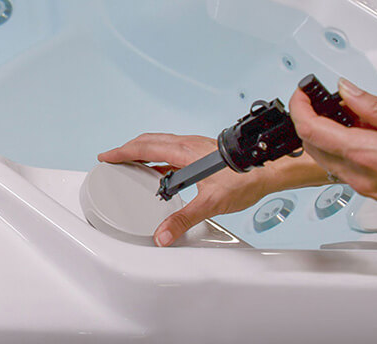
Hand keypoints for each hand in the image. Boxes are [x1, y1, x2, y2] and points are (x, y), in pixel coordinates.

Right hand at [98, 134, 289, 245]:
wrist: (270, 169)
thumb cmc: (246, 178)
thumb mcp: (210, 203)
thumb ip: (183, 220)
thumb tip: (164, 235)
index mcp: (183, 151)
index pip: (144, 148)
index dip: (121, 152)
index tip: (106, 156)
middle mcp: (187, 144)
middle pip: (149, 141)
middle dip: (127, 149)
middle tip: (113, 158)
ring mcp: (195, 146)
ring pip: (161, 143)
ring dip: (143, 152)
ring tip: (131, 164)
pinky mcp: (202, 152)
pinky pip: (172, 150)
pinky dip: (158, 157)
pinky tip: (160, 172)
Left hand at [289, 78, 376, 223]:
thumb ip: (376, 107)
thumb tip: (347, 90)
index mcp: (369, 155)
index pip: (311, 129)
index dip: (299, 107)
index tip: (301, 92)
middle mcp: (360, 175)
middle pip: (310, 144)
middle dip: (307, 118)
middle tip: (317, 98)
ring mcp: (364, 187)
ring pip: (323, 156)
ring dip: (322, 132)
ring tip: (343, 112)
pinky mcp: (371, 193)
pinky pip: (341, 166)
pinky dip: (338, 146)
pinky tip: (358, 133)